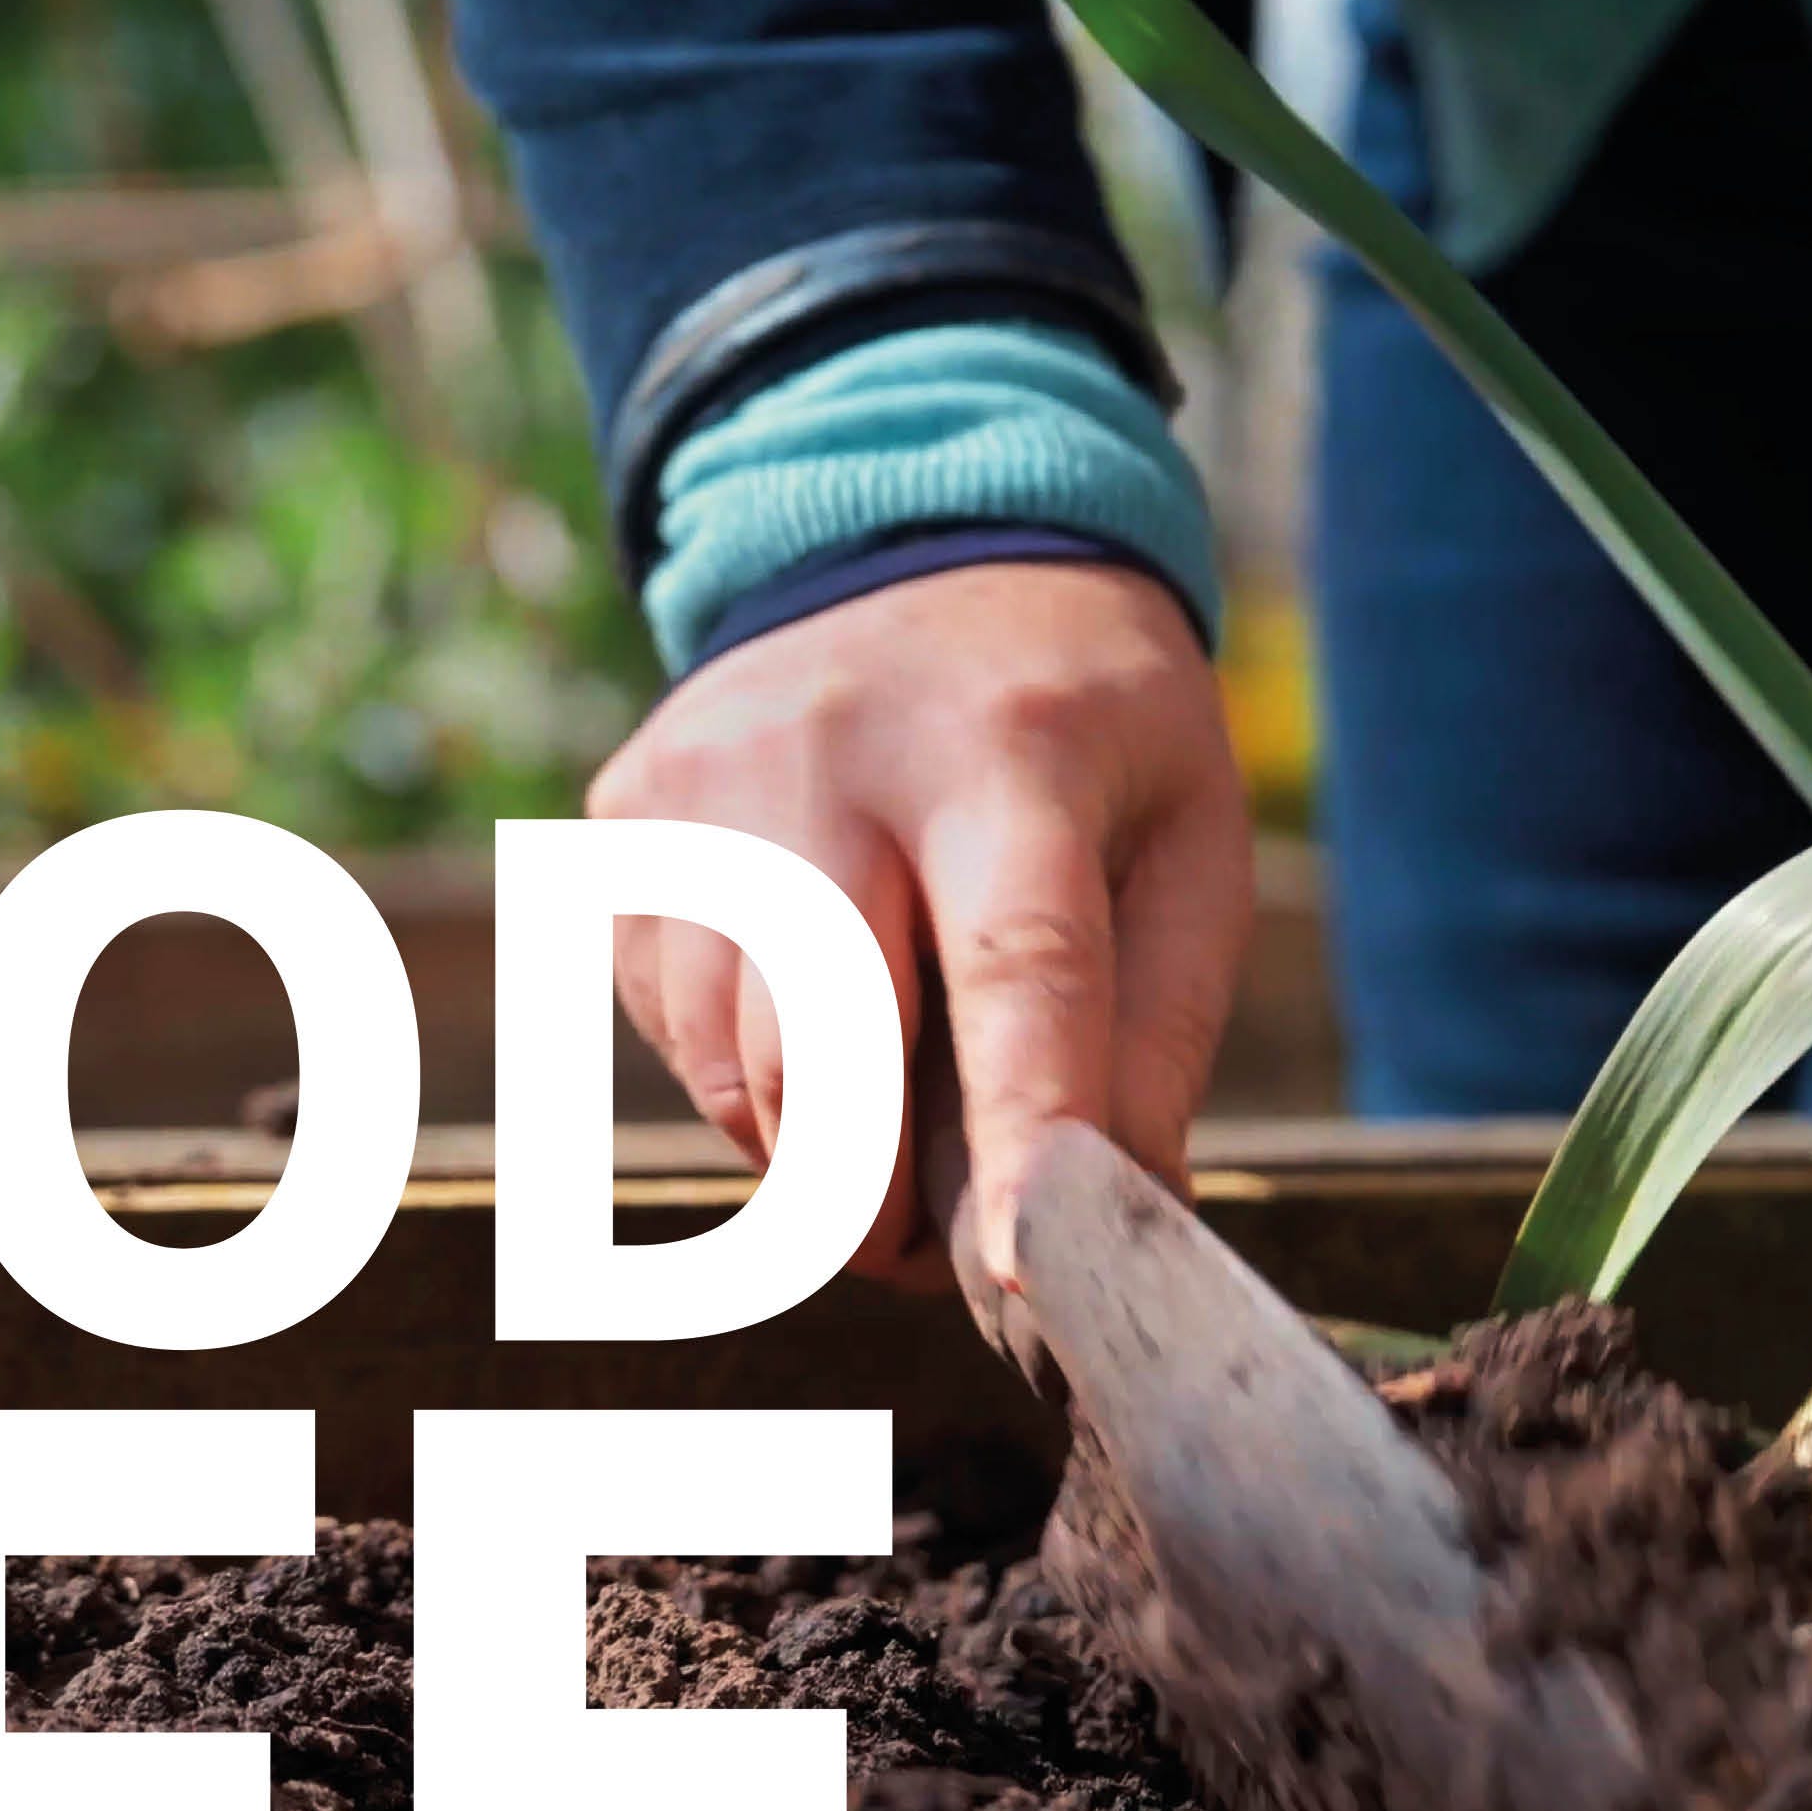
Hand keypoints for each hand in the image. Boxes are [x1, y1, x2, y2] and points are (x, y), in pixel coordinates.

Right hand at [586, 558, 1253, 1283]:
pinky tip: (808, 1007)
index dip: (1011, 1139)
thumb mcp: (1186, 837)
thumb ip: (1159, 1032)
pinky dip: (738, 1073)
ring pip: (728, 1064)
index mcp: (1012, 755)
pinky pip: (660, 1025)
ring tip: (884, 1113)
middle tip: (933, 1251)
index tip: (1010, 1279)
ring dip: (808, 1149)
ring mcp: (704, 778)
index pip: (1014, 974)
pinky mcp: (625, 811)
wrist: (924, 531)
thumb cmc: (1087, 723)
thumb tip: (1124, 1217)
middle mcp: (833, 753)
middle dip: (876, 1199)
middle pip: (826, 1047)